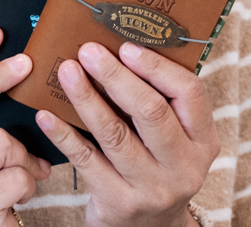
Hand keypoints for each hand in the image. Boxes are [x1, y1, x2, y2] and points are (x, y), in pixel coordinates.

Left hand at [35, 41, 219, 226]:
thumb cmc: (158, 168)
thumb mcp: (176, 140)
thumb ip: (161, 103)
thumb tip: (121, 49)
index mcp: (203, 141)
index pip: (189, 93)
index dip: (157, 66)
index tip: (125, 46)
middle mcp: (184, 166)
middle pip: (151, 111)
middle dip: (116, 76)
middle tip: (88, 51)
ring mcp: (152, 188)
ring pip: (115, 133)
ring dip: (86, 98)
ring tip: (66, 71)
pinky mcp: (119, 203)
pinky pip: (86, 161)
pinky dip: (64, 134)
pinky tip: (46, 115)